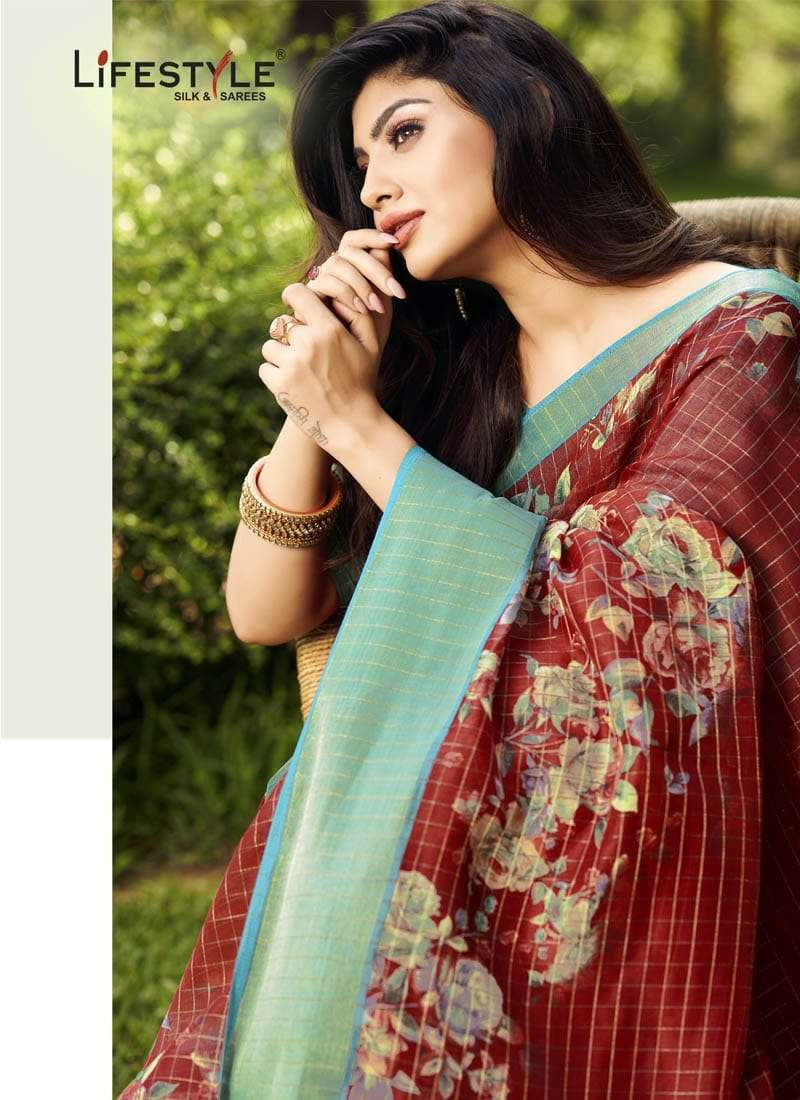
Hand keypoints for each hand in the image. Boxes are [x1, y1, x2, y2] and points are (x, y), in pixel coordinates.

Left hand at [259, 281, 386, 462]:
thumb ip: (358, 313)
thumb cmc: (363, 382)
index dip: (292, 296)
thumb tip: (339, 291)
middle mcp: (307, 344)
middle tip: (305, 350)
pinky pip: (265, 368)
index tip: (294, 303)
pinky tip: (295, 384)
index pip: (296, 293)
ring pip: (270, 346)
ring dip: (281, 355)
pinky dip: (275, 375)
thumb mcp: (371, 346)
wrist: (352, 425)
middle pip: (281, 323)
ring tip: (301, 370)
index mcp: (329, 330)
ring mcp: (291, 365)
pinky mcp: (278, 385)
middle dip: (290, 334)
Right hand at [302, 227, 405, 365]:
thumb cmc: (366, 337)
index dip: (371, 235)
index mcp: (349, 268)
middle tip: (396, 291)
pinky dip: (346, 293)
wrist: (348, 365)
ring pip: (337, 263)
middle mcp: (331, 271)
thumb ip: (384, 279)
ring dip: (362, 283)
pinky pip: (325, 283)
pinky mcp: (307, 297)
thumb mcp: (382, 308)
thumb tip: (389, 246)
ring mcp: (318, 282)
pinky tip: (360, 309)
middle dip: (376, 269)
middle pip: (349, 251)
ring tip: (376, 306)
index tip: (393, 242)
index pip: (355, 240)